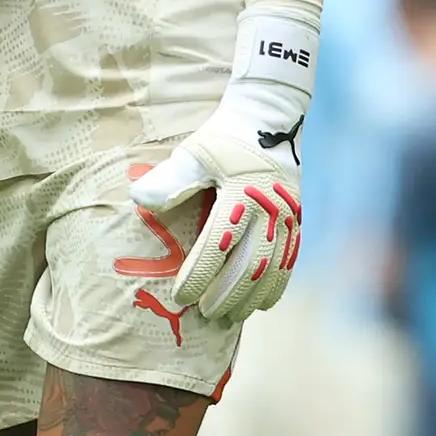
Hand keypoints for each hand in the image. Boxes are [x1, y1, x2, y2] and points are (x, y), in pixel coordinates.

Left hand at [126, 7, 316, 319]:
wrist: (270, 116)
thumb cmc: (224, 136)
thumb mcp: (195, 152)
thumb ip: (170, 178)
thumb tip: (138, 201)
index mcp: (243, 194)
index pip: (218, 246)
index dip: (200, 275)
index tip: (182, 296)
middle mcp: (271, 209)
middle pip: (250, 265)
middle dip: (227, 296)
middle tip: (205, 317)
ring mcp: (289, 216)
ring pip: (272, 269)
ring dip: (250, 298)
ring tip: (230, 319)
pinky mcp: (297, 219)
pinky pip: (289, 260)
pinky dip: (275, 285)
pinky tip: (261, 304)